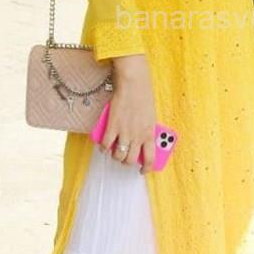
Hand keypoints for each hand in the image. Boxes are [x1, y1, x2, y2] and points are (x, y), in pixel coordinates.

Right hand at [99, 54, 156, 172]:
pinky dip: (103, 148)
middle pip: (131, 160)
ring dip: (115, 156)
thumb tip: (140, 141)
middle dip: (126, 162)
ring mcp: (124, 132)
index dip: (146, 168)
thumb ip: (146, 130)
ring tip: (114, 151)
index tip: (142, 170)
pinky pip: (106, 145)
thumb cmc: (143, 96)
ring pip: (118, 156)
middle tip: (124, 158)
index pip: (150, 159)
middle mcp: (138, 136)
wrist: (133, 83)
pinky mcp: (112, 126)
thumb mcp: (150, 116)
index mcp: (150, 133)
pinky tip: (103, 146)